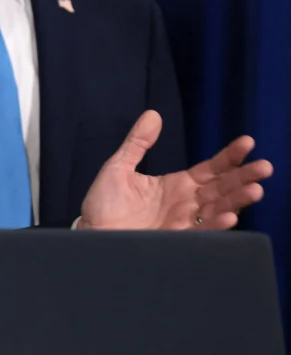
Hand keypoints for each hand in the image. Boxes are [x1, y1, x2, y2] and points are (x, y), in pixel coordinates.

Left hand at [78, 110, 273, 229]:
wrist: (89, 233)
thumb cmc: (104, 203)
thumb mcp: (118, 167)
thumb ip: (137, 143)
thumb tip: (153, 114)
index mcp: (177, 185)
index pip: (211, 168)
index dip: (229, 156)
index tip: (248, 142)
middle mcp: (186, 203)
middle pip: (223, 188)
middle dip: (244, 177)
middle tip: (265, 167)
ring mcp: (184, 222)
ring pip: (219, 209)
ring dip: (238, 200)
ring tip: (255, 189)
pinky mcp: (176, 240)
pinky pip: (202, 232)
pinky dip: (216, 225)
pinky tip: (230, 216)